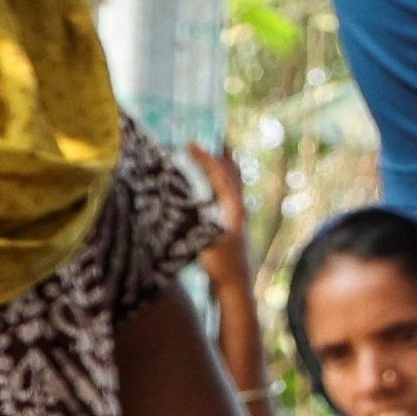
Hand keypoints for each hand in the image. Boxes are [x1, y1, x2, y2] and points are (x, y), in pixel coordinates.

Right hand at [182, 140, 252, 262]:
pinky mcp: (235, 220)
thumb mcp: (203, 239)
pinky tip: (206, 176)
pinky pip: (228, 190)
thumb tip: (176, 195)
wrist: (236, 284)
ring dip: (220, 162)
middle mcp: (240, 206)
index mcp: (233, 207)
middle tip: (205, 131)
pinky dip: (219, 177)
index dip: (205, 157)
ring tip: (207, 146)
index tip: (189, 142)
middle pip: (232, 171)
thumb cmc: (219, 264)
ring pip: (232, 180)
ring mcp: (239, 212)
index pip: (220, 175)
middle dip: (219, 151)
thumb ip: (194, 218)